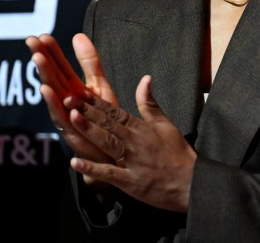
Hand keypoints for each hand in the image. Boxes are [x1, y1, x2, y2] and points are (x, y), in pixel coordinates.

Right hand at [26, 33, 116, 163]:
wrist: (115, 151)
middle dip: (41, 58)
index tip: (41, 35)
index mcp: (72, 88)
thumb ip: (89, 62)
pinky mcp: (71, 132)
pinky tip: (47, 91)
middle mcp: (65, 101)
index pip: (59, 66)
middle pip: (51, 77)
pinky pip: (60, 117)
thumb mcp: (99, 85)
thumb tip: (78, 35)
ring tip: (38, 59)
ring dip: (44, 77)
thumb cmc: (104, 118)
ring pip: (52, 94)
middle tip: (31, 41)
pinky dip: (53, 104)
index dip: (51, 50)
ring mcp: (66, 116)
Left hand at [67, 74, 196, 212]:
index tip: (79, 92)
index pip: (115, 112)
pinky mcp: (130, 182)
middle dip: (86, 111)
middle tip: (68, 99)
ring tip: (72, 119)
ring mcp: (132, 161)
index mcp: (141, 128)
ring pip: (107, 143)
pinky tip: (76, 162)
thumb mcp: (165, 123)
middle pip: (107, 124)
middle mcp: (134, 142)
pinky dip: (93, 168)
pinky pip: (109, 174)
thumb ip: (149, 103)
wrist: (191, 182)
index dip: (96, 102)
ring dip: (89, 131)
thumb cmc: (177, 152)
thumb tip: (145, 78)